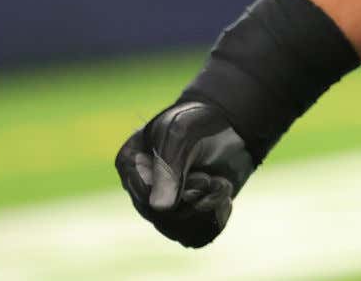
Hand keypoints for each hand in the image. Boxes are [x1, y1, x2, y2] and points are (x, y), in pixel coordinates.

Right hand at [115, 100, 254, 247]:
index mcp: (130, 165)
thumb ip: (169, 167)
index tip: (202, 177)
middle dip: (195, 198)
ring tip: (219, 184)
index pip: (146, 198)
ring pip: (180, 231)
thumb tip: (159, 208)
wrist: (231, 125)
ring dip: (208, 208)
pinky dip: (216, 218)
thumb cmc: (199, 123)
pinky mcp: (187, 218)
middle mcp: (142, 191)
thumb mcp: (181, 134)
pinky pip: (198, 236)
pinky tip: (223, 197)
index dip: (179, 192)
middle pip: (163, 218)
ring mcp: (163, 207)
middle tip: (211, 179)